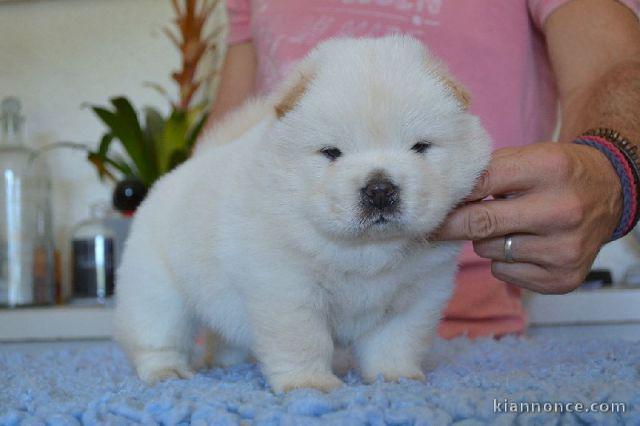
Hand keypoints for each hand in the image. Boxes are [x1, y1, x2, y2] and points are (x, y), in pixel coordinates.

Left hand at [433, 142, 621, 293]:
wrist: (609, 194)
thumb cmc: (555, 174)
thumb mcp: (527, 157)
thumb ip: (486, 174)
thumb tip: (443, 201)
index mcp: (548, 169)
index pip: (480, 184)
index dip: (450, 196)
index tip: (428, 206)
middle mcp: (561, 210)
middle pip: (480, 224)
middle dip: (449, 226)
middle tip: (430, 227)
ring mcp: (564, 248)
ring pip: (488, 251)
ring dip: (485, 240)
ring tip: (509, 226)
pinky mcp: (563, 278)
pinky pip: (504, 273)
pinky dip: (503, 261)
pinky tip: (525, 246)